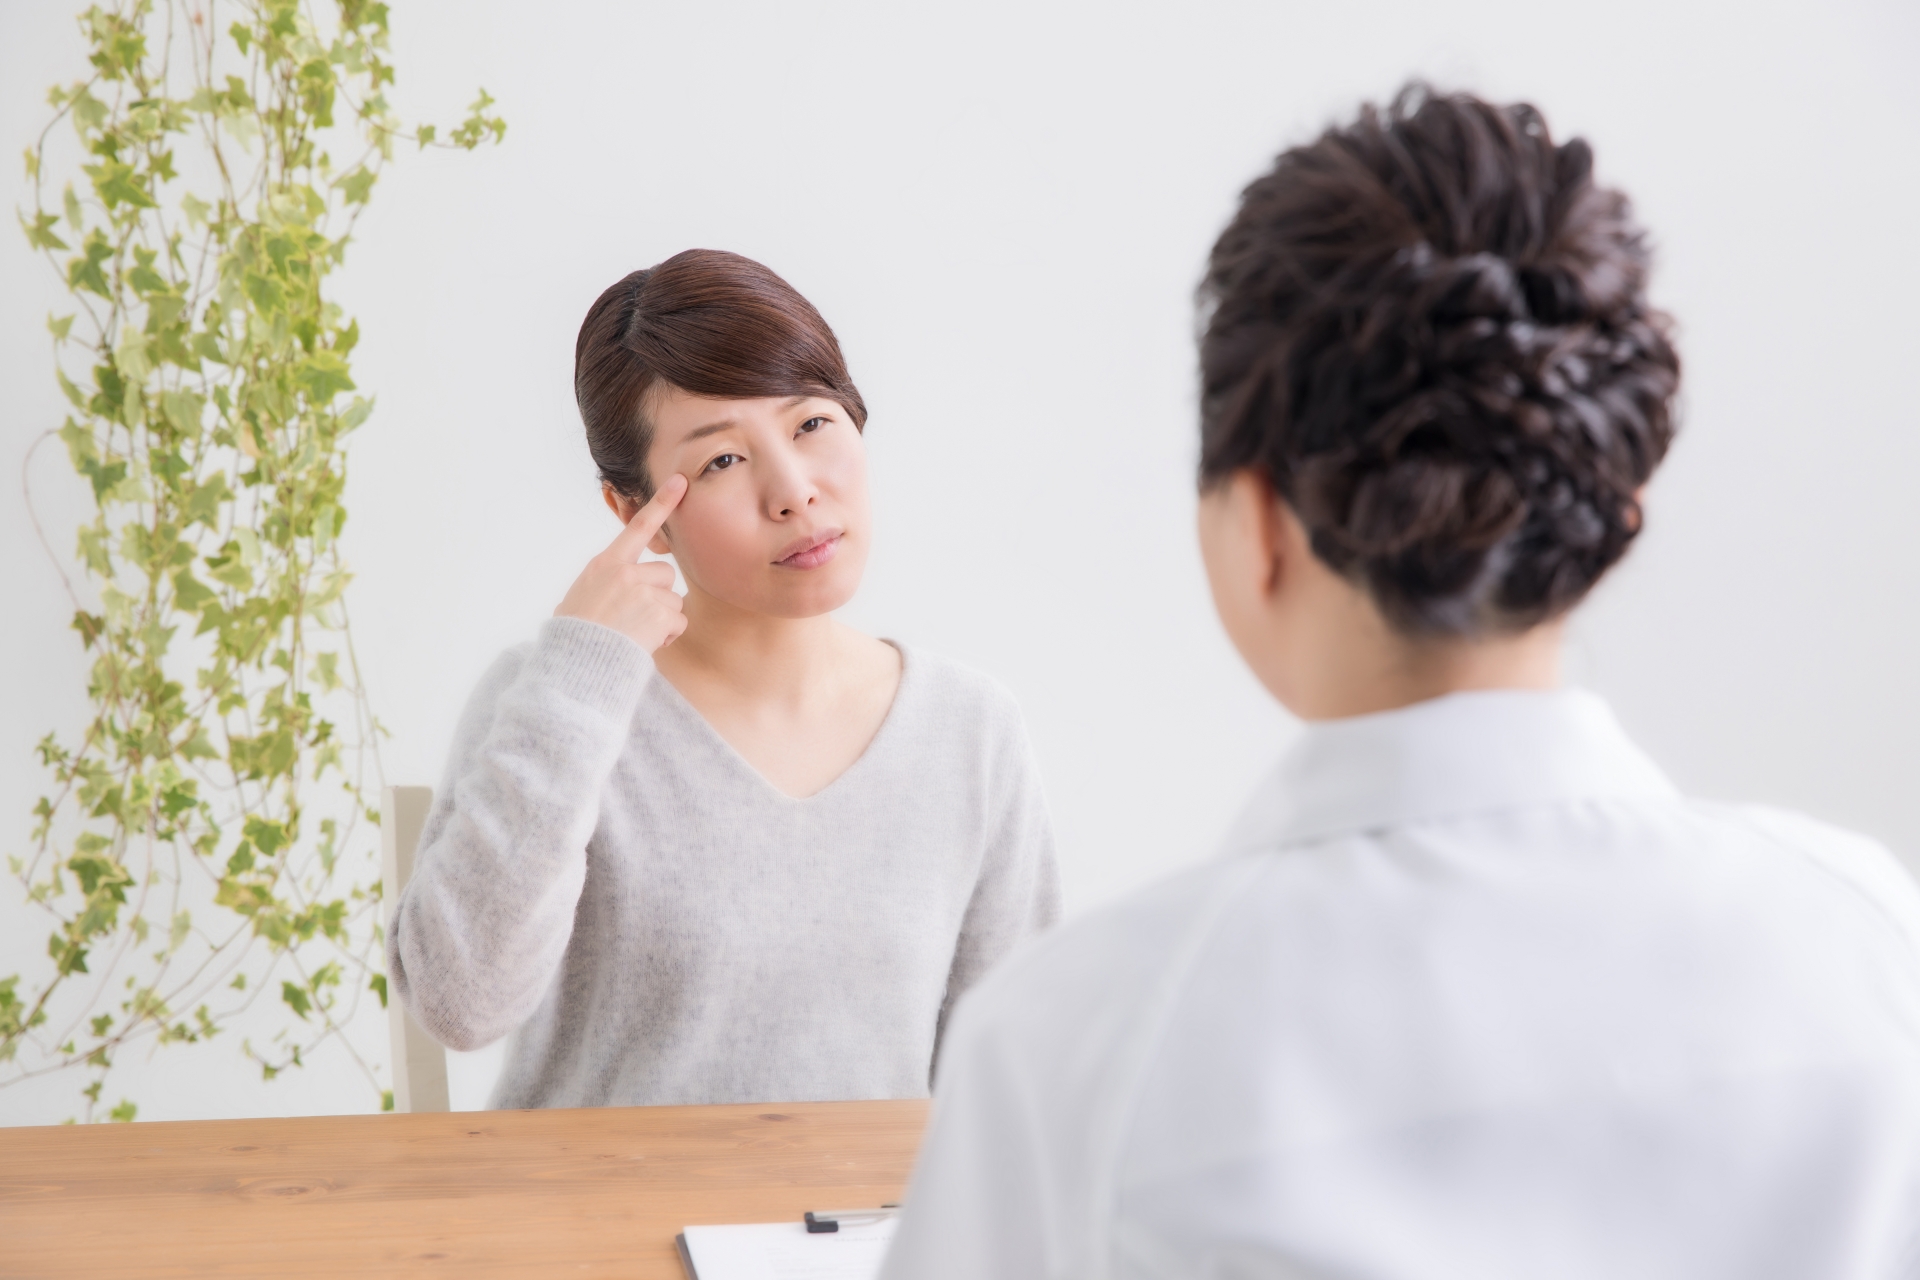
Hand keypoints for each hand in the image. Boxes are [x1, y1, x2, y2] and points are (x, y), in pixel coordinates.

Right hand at [554, 474, 688, 653]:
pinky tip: (644, 643)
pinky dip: (667, 636)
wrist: (576, 664)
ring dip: (662, 619)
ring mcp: (642, 591)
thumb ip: (602, 583)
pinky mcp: (657, 612)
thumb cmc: (574, 636)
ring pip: (673, 601)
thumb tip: (610, 587)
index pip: (637, 527)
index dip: (661, 503)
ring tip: (634, 633)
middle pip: (664, 575)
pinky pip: (677, 622)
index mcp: (605, 564)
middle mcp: (625, 572)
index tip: (680, 482)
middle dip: (657, 596)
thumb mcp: (578, 597)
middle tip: (633, 618)